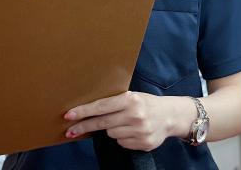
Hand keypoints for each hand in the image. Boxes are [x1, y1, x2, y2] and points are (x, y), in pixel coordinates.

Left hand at [64, 91, 193, 151]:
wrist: (171, 116)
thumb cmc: (146, 103)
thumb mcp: (131, 96)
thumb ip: (113, 101)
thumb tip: (87, 109)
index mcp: (130, 100)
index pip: (101, 106)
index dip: (83, 112)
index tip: (69, 115)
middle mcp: (135, 115)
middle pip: (102, 123)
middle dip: (84, 127)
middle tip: (69, 131)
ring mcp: (141, 131)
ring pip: (111, 134)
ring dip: (111, 129)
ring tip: (123, 122)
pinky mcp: (144, 143)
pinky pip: (122, 143)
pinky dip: (122, 138)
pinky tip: (131, 131)